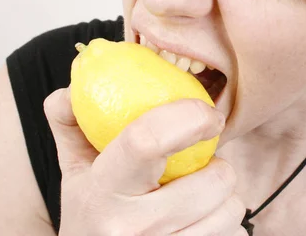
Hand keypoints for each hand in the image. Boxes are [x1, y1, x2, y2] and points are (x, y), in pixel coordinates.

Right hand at [44, 87, 247, 235]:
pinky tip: (199, 224)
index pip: (147, 141)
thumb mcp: (74, 171)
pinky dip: (225, 224)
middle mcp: (132, 228)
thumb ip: (70, 122)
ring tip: (195, 198)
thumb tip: (72, 85)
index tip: (209, 114)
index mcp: (103, 192)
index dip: (188, 118)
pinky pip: (235, 235)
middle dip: (216, 166)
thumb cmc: (91, 214)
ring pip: (231, 208)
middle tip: (196, 168)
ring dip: (222, 198)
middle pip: (214, 179)